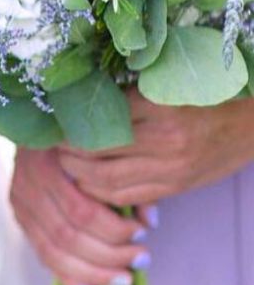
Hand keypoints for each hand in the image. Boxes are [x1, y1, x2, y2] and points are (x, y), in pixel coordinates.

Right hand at [11, 148, 150, 284]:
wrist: (41, 121)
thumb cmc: (83, 138)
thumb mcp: (107, 152)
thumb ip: (127, 184)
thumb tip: (150, 220)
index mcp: (49, 163)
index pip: (81, 211)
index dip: (114, 230)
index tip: (143, 233)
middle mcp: (27, 185)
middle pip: (67, 236)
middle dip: (109, 255)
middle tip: (142, 259)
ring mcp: (20, 203)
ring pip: (53, 251)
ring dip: (92, 273)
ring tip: (124, 281)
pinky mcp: (20, 217)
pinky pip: (42, 255)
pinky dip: (68, 277)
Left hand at [58, 91, 253, 204]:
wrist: (252, 122)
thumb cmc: (206, 98)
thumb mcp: (168, 88)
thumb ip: (128, 98)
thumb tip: (77, 103)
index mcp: (159, 106)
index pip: (99, 121)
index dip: (69, 127)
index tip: (53, 124)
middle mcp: (164, 139)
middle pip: (96, 153)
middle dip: (66, 152)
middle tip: (52, 146)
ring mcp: (170, 168)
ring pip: (106, 180)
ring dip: (77, 175)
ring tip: (65, 163)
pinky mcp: (175, 187)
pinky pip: (126, 196)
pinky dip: (100, 193)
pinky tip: (87, 182)